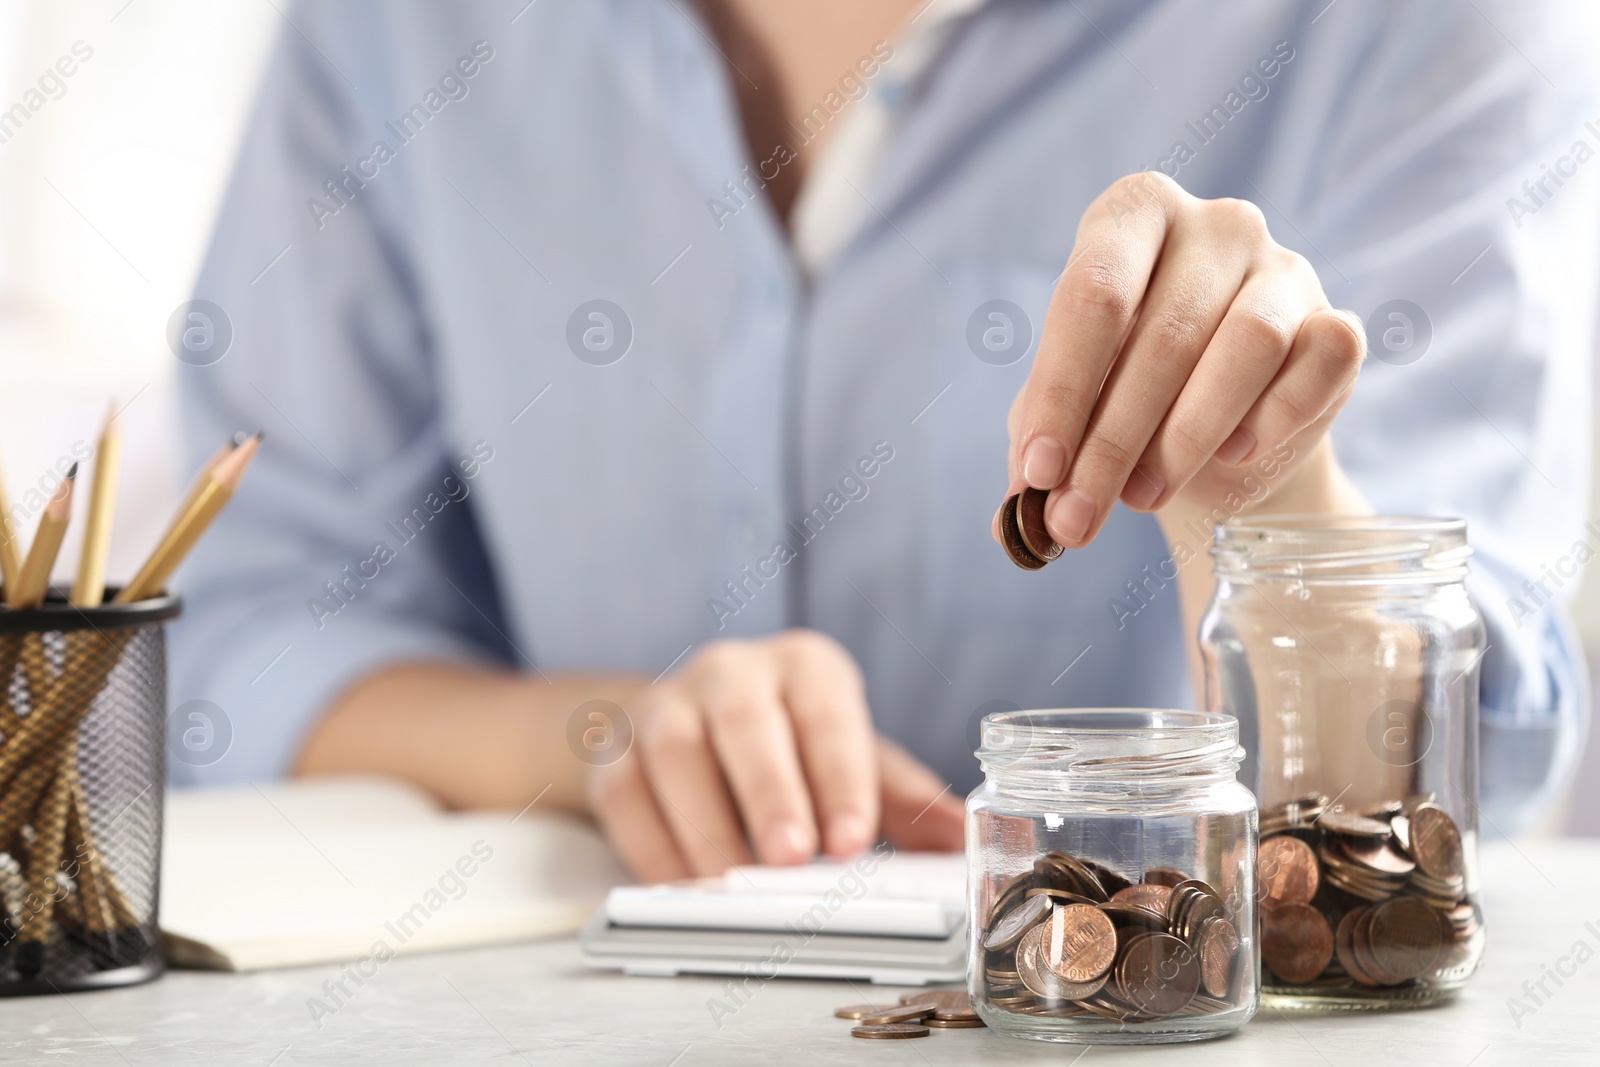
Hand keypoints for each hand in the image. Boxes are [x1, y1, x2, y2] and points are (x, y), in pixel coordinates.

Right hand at [587, 630, 964, 880]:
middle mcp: (732, 672)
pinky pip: (626, 792)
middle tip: (791, 855)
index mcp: (804, 667)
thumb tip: (963, 839)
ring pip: (676, 752)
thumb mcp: (852, 758)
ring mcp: (667, 704)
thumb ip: (905, 798)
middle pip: (746, 722)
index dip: (839, 777)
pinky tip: (683, 884)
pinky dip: (652, 843)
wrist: (694, 724)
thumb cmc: (791, 744)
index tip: (850, 840)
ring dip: (706, 822)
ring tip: (734, 880)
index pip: (826, 713)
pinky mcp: (616, 748)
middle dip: (769, 791)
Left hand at [999, 172, 1365, 547]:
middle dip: (1112, 441)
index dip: (1063, 391)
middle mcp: (1214, 224)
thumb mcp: (1070, 411)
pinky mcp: (1338, 321)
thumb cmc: (1128, 401)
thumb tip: (1025, 506)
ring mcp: (1284, 267)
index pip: (1092, 295)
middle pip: (1165, 334)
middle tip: (1080, 517)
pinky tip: (1234, 456)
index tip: (1040, 473)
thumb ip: (1043, 441)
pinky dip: (1274, 419)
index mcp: (1131, 217)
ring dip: (1187, 436)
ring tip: (1144, 496)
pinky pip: (1322, 360)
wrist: (1223, 439)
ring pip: (1249, 343)